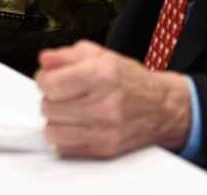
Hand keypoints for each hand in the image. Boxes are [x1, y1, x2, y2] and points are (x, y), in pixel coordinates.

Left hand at [35, 40, 191, 158]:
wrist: (161, 107)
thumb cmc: (131, 81)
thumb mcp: (101, 55)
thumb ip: (68, 55)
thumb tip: (46, 59)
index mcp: (103, 75)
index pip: (50, 84)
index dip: (45, 79)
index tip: (51, 78)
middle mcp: (105, 105)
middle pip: (48, 107)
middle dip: (51, 98)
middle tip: (63, 93)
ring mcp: (105, 130)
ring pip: (53, 131)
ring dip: (55, 120)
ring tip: (69, 110)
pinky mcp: (104, 150)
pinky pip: (64, 148)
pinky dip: (64, 137)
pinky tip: (76, 125)